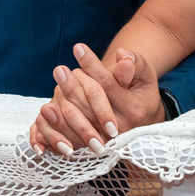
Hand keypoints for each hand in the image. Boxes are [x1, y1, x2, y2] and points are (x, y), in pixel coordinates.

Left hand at [30, 43, 165, 156]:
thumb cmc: (142, 94)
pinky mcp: (93, 148)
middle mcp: (119, 127)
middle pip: (89, 104)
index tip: (78, 47)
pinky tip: (48, 109)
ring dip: (63, 101)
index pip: (107, 84)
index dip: (92, 65)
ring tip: (53, 83)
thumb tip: (122, 55)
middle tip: (59, 68)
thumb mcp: (146, 78)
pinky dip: (57, 126)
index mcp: (133, 109)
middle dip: (72, 84)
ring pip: (78, 121)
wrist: (143, 123)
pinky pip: (70, 139)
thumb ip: (136, 65)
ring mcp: (105, 140)